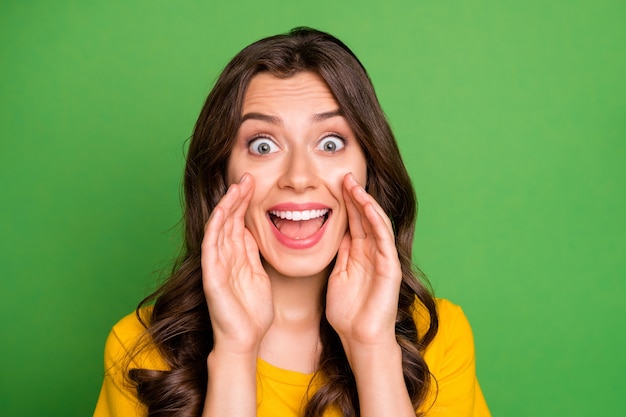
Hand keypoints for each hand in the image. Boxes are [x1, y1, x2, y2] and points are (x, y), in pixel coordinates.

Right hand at [201, 173, 273, 354]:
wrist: (244, 339)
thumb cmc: (252, 312)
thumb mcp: (258, 275)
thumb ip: (251, 254)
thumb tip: (249, 231)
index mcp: (235, 257)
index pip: (237, 222)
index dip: (244, 203)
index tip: (254, 184)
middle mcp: (223, 257)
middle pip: (228, 220)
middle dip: (237, 198)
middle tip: (247, 177)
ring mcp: (216, 265)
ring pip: (219, 228)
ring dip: (227, 206)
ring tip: (238, 187)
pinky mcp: (212, 275)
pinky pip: (211, 246)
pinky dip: (216, 227)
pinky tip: (222, 211)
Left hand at [326, 173, 402, 348]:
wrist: (359, 337)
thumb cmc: (347, 313)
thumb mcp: (337, 276)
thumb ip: (340, 255)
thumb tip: (335, 233)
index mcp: (359, 253)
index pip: (353, 221)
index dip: (345, 202)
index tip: (334, 184)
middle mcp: (372, 252)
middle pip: (364, 217)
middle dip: (355, 195)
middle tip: (344, 175)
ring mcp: (382, 258)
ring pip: (375, 222)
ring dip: (365, 202)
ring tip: (354, 184)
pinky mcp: (390, 266)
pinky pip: (383, 238)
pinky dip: (375, 220)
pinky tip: (366, 205)